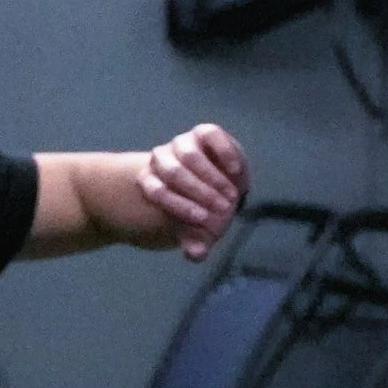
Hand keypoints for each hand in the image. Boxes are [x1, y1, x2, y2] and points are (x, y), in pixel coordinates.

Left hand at [138, 121, 246, 257]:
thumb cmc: (204, 212)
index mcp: (151, 182)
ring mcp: (181, 143)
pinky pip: (210, 135)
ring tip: (232, 194)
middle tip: (223, 208)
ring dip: (212, 177)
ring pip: (189, 154)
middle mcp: (161, 159)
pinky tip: (235, 170)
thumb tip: (195, 254)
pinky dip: (224, 152)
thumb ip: (196, 243)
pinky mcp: (203, 133)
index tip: (203, 219)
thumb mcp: (200, 231)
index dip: (179, 205)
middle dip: (199, 192)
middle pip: (173, 172)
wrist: (219, 189)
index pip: (157, 191)